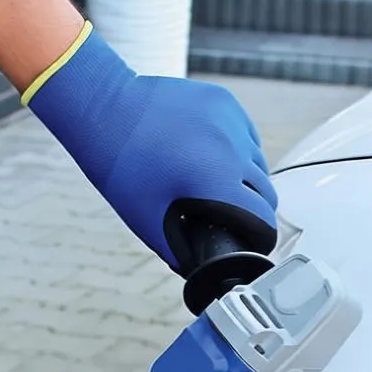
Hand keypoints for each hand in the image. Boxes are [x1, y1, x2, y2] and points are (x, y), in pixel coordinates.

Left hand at [23, 22, 278, 271]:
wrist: (105, 111)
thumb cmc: (121, 170)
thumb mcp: (148, 221)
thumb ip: (179, 250)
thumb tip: (197, 270)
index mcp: (217, 181)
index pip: (263, 217)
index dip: (259, 236)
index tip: (250, 241)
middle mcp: (233, 148)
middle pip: (266, 189)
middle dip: (254, 207)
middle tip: (231, 217)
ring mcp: (230, 119)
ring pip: (256, 159)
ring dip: (244, 176)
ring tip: (214, 183)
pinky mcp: (223, 100)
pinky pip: (243, 133)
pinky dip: (235, 148)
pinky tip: (209, 154)